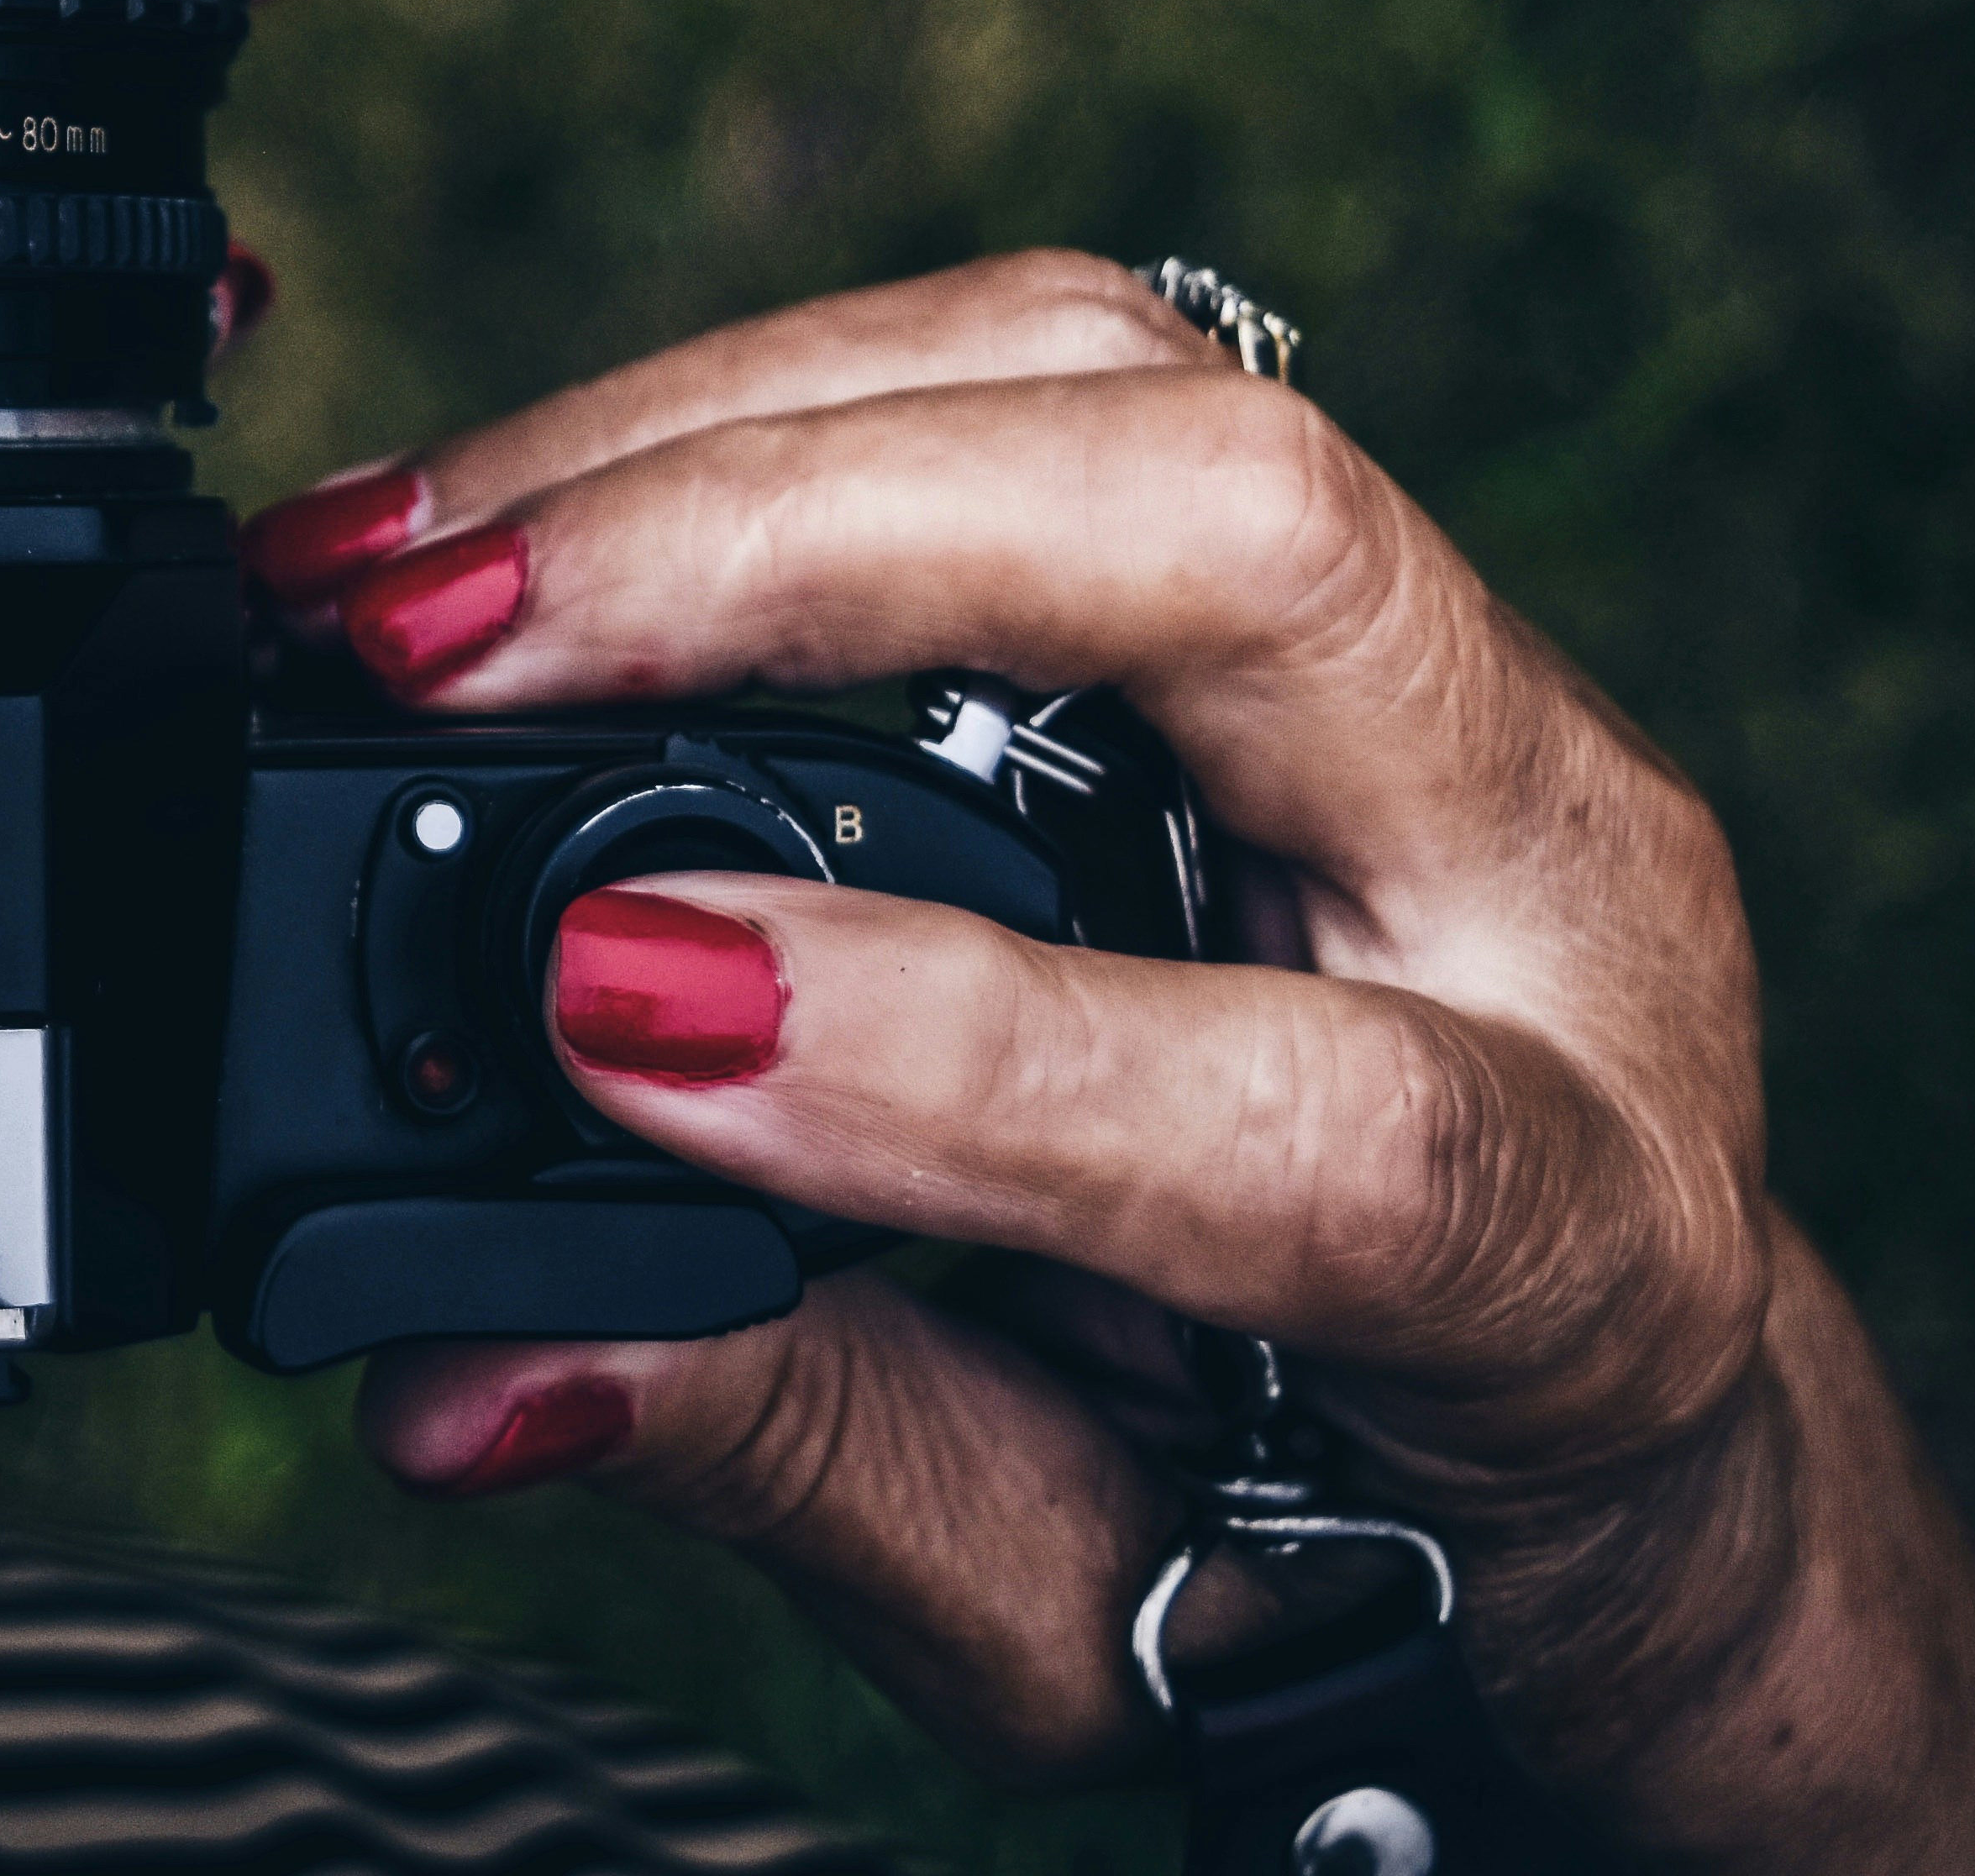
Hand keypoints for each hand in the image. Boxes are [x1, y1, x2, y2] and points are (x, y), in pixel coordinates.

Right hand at [245, 253, 1974, 1868]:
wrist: (1561, 1420)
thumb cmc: (1332, 1534)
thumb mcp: (1077, 1600)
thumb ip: (798, 1459)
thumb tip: (468, 1368)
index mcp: (1570, 1255)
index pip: (1321, 1117)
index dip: (942, 1048)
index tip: (598, 1009)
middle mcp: (1558, 902)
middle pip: (1259, 555)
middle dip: (786, 544)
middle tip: (429, 636)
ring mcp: (1456, 692)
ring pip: (1130, 379)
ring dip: (712, 424)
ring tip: (404, 555)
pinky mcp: (1315, 572)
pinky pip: (1041, 374)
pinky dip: (735, 404)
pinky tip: (513, 509)